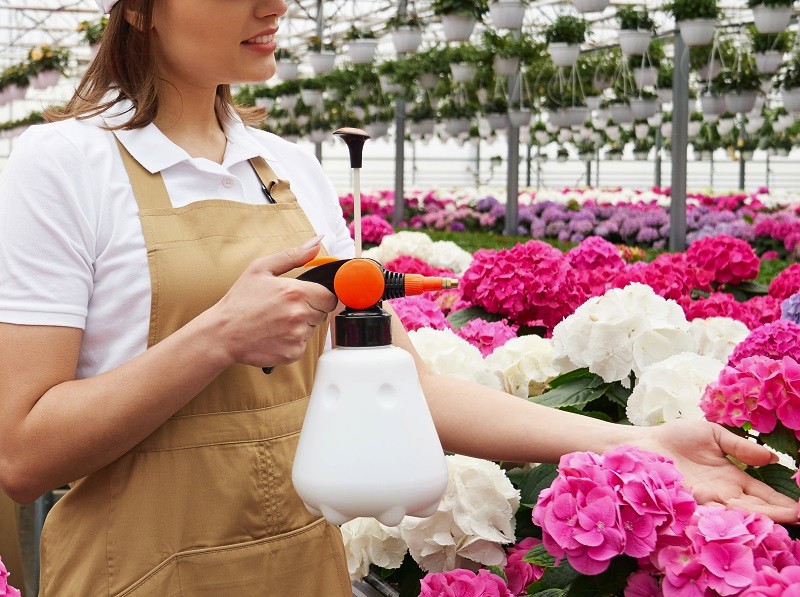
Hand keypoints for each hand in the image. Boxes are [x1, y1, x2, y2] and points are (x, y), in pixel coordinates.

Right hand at [208, 237, 338, 367]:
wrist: (223, 333)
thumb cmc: (240, 301)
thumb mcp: (261, 269)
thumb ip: (292, 256)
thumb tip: (316, 244)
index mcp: (296, 292)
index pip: (330, 296)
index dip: (320, 295)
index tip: (308, 296)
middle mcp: (300, 315)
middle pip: (323, 313)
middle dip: (311, 309)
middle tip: (286, 307)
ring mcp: (297, 336)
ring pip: (313, 329)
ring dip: (302, 325)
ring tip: (278, 321)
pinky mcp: (293, 353)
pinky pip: (303, 345)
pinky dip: (293, 341)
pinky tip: (276, 334)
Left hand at [634, 420, 798, 522]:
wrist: (643, 443)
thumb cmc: (675, 438)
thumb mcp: (713, 435)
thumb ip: (741, 447)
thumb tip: (772, 457)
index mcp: (732, 478)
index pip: (762, 494)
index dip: (781, 501)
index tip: (799, 508)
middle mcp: (722, 494)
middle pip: (755, 509)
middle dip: (777, 514)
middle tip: (798, 517)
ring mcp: (706, 501)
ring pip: (737, 515)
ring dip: (760, 519)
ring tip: (783, 521)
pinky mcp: (689, 503)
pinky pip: (711, 513)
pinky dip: (728, 518)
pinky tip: (746, 519)